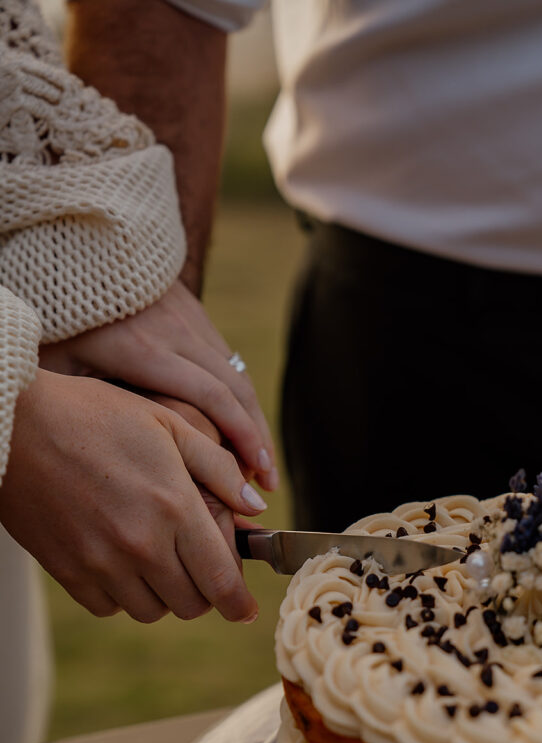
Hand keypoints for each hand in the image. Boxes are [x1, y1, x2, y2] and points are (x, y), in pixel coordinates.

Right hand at [0, 370, 266, 622]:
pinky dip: (121, 595)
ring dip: (164, 594)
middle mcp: (141, 544)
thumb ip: (219, 468)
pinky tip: (121, 562)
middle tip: (199, 568)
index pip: (221, 582)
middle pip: (191, 605)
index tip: (245, 609)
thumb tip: (255, 506)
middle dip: (205, 593)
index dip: (240, 604)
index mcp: (175, 507)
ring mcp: (101, 562)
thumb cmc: (95, 415)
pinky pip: (107, 607)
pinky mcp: (67, 571)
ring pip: (151, 611)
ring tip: (158, 560)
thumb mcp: (168, 424)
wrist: (15, 425)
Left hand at [38, 279, 278, 491]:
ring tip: (261, 461)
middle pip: (237, 390)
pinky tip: (240, 425)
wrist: (76, 251)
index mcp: (145, 351)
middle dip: (259, 438)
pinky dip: (239, 397)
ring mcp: (191, 320)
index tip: (257, 472)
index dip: (242, 436)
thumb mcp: (64, 365)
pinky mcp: (195, 313)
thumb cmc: (62, 319)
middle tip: (269, 481)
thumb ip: (95, 406)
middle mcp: (177, 333)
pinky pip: (227, 360)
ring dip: (254, 420)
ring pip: (238, 375)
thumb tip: (115, 455)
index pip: (212, 396)